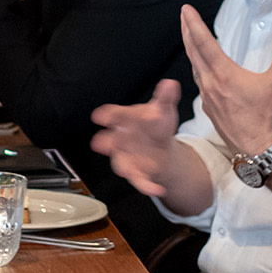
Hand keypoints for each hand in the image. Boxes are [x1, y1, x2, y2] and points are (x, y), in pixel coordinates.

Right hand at [90, 79, 183, 197]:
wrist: (159, 148)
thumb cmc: (155, 125)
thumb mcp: (162, 109)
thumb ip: (165, 97)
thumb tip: (170, 84)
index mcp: (124, 119)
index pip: (112, 114)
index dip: (106, 115)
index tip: (101, 116)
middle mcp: (119, 138)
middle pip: (107, 140)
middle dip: (105, 142)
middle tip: (102, 143)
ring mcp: (125, 156)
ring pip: (119, 163)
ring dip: (125, 168)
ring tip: (130, 172)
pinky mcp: (135, 172)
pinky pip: (138, 180)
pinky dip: (145, 186)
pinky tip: (157, 189)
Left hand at [182, 5, 271, 157]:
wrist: (257, 148)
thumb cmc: (266, 116)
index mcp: (224, 73)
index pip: (204, 42)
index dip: (194, 24)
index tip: (185, 10)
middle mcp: (210, 82)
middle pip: (193, 51)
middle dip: (187, 31)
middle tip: (183, 16)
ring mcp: (207, 96)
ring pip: (194, 66)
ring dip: (191, 49)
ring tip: (189, 36)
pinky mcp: (208, 107)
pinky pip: (199, 82)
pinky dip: (198, 68)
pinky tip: (202, 67)